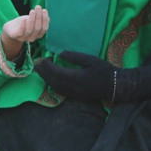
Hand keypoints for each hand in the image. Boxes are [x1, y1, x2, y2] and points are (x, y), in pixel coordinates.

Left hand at [1, 6, 48, 59]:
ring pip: (29, 30)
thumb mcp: (33, 20)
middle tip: (38, 7)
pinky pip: (20, 32)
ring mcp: (23, 38)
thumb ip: (40, 19)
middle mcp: (32, 38)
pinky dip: (23, 25)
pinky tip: (24, 19)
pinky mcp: (15, 36)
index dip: (45, 20)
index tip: (44, 10)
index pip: (44, 28)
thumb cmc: (24, 23)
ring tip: (32, 10)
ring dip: (32, 19)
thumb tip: (47, 18)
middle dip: (38, 17)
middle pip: (37, 28)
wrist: (10, 28)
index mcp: (38, 34)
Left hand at [35, 51, 150, 102]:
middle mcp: (72, 87)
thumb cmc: (104, 70)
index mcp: (76, 77)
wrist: (114, 86)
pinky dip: (53, 84)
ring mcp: (73, 94)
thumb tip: (60, 53)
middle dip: (43, 73)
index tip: (42, 59)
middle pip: (53, 80)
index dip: (47, 66)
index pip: (56, 72)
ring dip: (46, 79)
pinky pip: (60, 91)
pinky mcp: (75, 96)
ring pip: (55, 87)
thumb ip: (75, 57)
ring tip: (41, 71)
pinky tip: (51, 79)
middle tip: (37, 64)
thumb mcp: (90, 59)